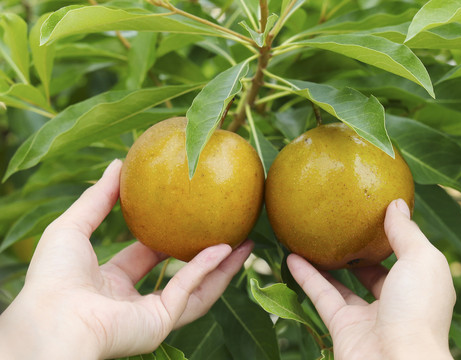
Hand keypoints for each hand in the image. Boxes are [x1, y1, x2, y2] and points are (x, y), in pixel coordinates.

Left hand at [0, 159, 252, 359]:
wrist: (53, 319)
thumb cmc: (53, 276)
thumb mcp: (73, 226)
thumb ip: (97, 197)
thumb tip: (117, 163)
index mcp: (110, 283)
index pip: (143, 257)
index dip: (165, 237)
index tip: (184, 216)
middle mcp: (134, 301)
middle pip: (179, 275)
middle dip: (206, 255)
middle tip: (227, 230)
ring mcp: (151, 314)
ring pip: (198, 289)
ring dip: (223, 267)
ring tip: (247, 243)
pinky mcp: (163, 323)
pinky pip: (192, 292)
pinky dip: (209, 270)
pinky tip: (226, 248)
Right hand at [288, 199, 455, 359]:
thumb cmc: (417, 311)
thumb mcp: (422, 260)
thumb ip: (407, 232)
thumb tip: (396, 203)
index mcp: (421, 286)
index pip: (407, 257)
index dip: (394, 237)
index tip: (375, 214)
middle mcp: (396, 302)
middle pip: (375, 273)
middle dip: (360, 253)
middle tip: (342, 227)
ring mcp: (368, 317)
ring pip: (344, 285)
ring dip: (327, 263)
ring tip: (311, 239)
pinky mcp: (342, 327)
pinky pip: (321, 296)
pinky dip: (306, 276)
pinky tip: (292, 256)